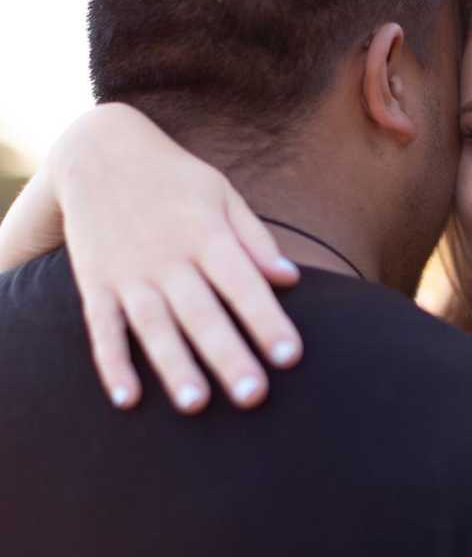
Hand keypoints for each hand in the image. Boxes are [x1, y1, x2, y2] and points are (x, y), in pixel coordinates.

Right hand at [41, 103, 302, 411]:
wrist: (97, 152)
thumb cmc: (176, 181)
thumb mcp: (222, 194)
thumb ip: (255, 239)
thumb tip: (291, 278)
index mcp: (207, 236)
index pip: (244, 285)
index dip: (267, 321)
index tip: (291, 357)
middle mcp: (168, 258)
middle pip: (202, 314)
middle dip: (227, 355)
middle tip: (253, 395)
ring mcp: (129, 272)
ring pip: (153, 326)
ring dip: (173, 366)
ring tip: (195, 405)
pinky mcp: (96, 283)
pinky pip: (102, 328)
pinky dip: (112, 363)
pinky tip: (128, 399)